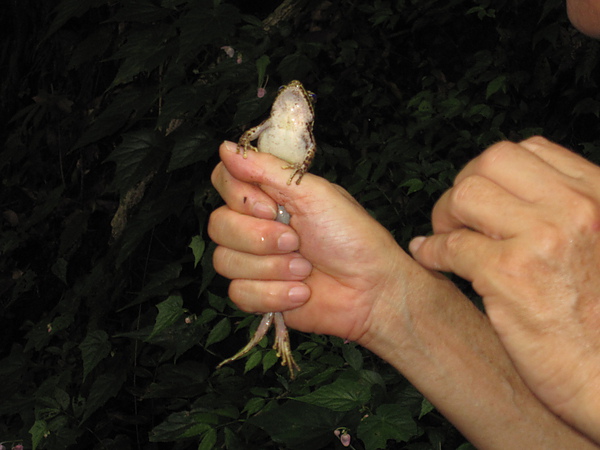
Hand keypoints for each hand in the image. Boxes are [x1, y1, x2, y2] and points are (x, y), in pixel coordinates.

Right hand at [209, 141, 415, 345]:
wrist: (371, 290)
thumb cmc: (352, 237)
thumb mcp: (313, 193)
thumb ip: (267, 170)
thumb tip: (225, 146)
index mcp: (270, 196)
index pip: (224, 181)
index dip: (239, 196)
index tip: (271, 207)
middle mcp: (257, 225)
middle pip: (218, 225)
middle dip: (260, 238)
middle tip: (296, 241)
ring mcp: (255, 261)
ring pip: (225, 261)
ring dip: (272, 268)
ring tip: (305, 270)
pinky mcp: (258, 294)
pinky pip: (239, 293)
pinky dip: (273, 294)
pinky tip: (300, 292)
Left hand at [409, 136, 599, 440]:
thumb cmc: (598, 319)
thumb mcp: (599, 245)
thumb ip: (566, 212)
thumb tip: (510, 194)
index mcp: (598, 196)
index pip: (530, 150)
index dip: (493, 172)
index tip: (482, 198)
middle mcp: (576, 209)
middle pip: (492, 161)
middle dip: (464, 185)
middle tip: (457, 217)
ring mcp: (543, 239)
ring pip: (466, 195)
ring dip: (445, 216)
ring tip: (448, 238)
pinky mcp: (510, 274)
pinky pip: (450, 245)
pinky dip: (431, 251)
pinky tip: (429, 257)